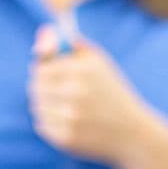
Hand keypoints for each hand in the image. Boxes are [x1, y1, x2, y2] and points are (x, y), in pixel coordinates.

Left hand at [28, 26, 155, 166]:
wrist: (132, 133)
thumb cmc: (112, 93)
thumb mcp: (98, 62)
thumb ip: (70, 44)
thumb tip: (43, 29)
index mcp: (83, 70)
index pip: (41, 68)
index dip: (45, 71)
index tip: (53, 76)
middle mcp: (76, 93)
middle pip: (35, 87)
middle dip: (43, 88)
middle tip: (60, 93)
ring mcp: (70, 117)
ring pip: (37, 106)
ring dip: (46, 106)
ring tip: (66, 108)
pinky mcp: (66, 138)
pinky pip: (41, 125)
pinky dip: (50, 123)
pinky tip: (69, 123)